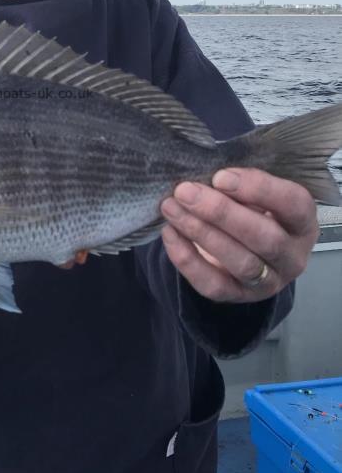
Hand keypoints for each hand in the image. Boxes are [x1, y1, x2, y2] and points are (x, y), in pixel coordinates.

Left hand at [160, 168, 318, 302]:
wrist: (243, 246)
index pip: (292, 204)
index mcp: (302, 222)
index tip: (220, 176)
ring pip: (240, 262)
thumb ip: (240, 184)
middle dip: (221, 213)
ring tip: (171, 208)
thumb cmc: (250, 208)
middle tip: (185, 192)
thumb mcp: (253, 192)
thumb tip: (208, 176)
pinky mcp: (239, 296)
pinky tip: (170, 233)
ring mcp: (268, 281)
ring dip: (201, 233)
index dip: (258, 189)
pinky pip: (213, 285)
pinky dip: (187, 259)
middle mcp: (292, 256)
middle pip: (265, 238)